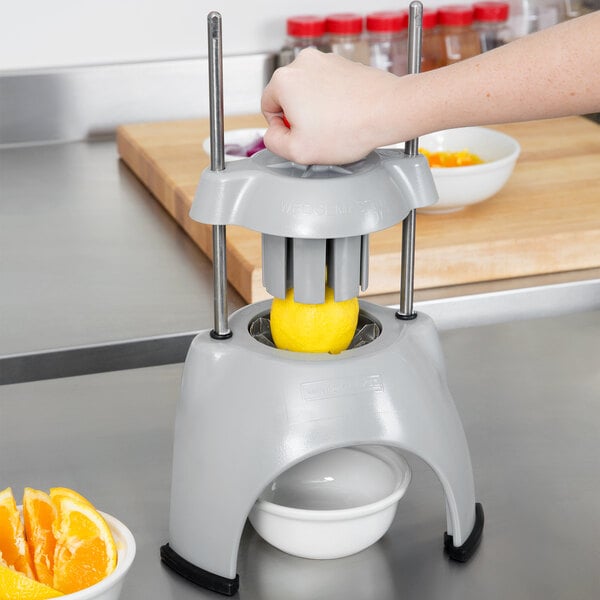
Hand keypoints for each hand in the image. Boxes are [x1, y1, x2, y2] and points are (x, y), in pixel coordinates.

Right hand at [261, 49, 407, 164]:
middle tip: (319, 135)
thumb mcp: (297, 151)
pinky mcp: (346, 65)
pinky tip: (348, 117)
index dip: (280, 129)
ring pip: (310, 92)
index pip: (267, 107)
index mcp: (284, 80)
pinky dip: (335, 102)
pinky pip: (331, 87)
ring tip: (336, 127)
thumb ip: (273, 143)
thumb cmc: (349, 130)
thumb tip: (273, 134)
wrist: (388, 111)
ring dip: (318, 110)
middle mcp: (304, 63)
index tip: (298, 138)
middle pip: (289, 97)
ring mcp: (327, 61)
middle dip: (300, 118)